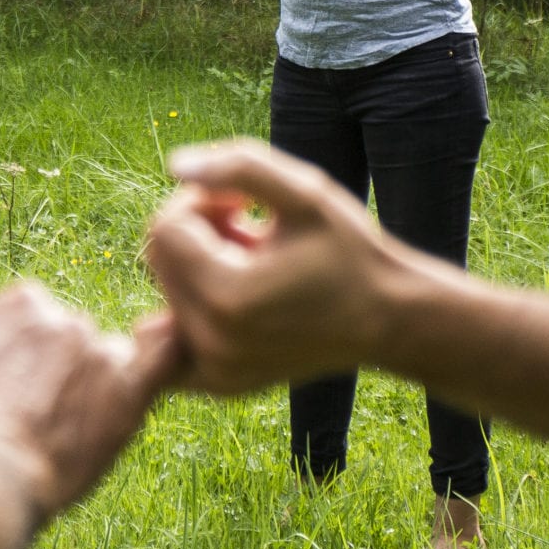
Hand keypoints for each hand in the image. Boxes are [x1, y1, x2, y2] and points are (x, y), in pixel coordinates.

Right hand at [0, 284, 175, 519]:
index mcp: (23, 301)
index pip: (28, 321)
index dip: (8, 359)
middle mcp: (69, 319)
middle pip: (65, 344)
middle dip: (45, 375)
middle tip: (21, 422)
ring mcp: (105, 357)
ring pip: (105, 365)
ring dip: (87, 389)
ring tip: (59, 433)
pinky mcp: (132, 398)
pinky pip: (166, 360)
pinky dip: (168, 351)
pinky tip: (163, 353)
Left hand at [141, 138, 403, 394]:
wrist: (389, 318)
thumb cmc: (351, 251)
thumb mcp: (306, 193)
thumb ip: (239, 168)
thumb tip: (176, 165)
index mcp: (227, 296)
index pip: (166, 227)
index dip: (203, 202)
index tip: (248, 207)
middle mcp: (212, 342)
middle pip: (159, 260)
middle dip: (198, 233)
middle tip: (252, 233)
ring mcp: (214, 371)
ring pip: (168, 291)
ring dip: (201, 267)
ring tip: (255, 264)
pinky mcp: (219, 383)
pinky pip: (172, 338)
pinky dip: (191, 310)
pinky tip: (234, 296)